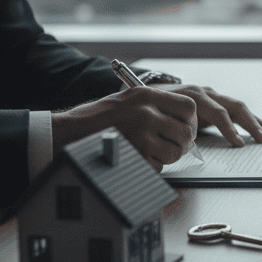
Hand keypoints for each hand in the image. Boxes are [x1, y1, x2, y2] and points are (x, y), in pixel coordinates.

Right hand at [52, 86, 200, 169]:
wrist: (71, 131)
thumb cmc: (101, 117)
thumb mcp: (131, 99)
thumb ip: (158, 106)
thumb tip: (188, 122)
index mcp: (147, 95)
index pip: (189, 106)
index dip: (190, 120)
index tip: (184, 127)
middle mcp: (147, 112)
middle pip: (186, 133)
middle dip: (180, 142)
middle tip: (169, 143)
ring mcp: (141, 134)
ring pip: (176, 152)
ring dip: (167, 156)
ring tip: (149, 149)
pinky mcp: (135, 155)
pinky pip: (159, 166)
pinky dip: (151, 166)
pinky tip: (136, 156)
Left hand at [162, 85, 261, 146]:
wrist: (148, 93)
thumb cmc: (154, 109)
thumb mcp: (161, 118)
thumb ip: (175, 129)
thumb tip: (190, 145)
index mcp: (194, 97)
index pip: (218, 112)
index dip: (228, 129)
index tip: (238, 144)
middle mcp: (207, 93)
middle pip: (235, 107)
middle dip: (251, 124)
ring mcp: (213, 96)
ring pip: (240, 108)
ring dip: (256, 122)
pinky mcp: (217, 101)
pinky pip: (238, 111)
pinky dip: (252, 120)